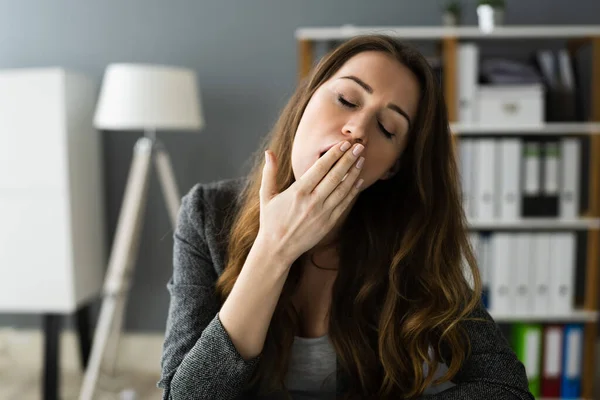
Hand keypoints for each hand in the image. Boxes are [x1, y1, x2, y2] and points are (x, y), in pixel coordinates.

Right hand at [257, 140, 364, 265]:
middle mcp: (312, 201)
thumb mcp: (266, 195)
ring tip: (362, 160)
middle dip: (349, 159)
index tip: (343, 143)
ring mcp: (323, 213)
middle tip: (359, 146)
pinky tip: (359, 181)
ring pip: (343, 189)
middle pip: (335, 176)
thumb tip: (268, 152)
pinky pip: (344, 204)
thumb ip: (269, 172)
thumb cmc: (271, 221)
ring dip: (354, 173)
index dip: (334, 154)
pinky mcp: (329, 223)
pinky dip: (353, 191)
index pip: (320, 168)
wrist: (278, 249)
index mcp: (298, 192)